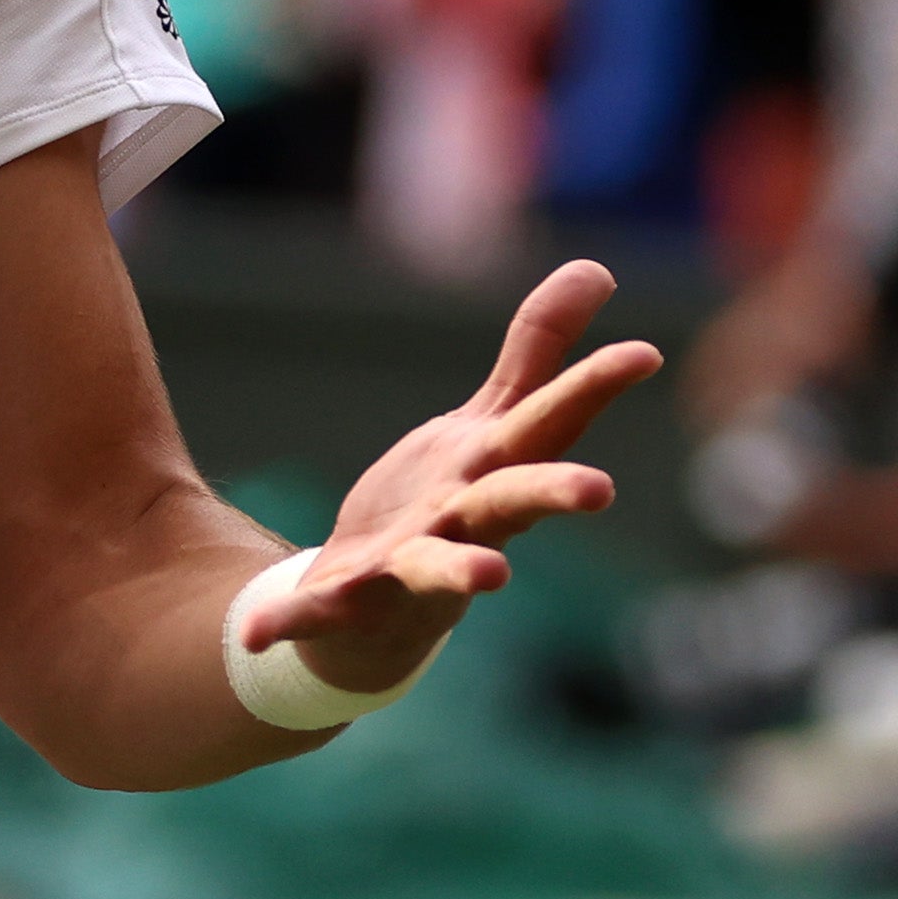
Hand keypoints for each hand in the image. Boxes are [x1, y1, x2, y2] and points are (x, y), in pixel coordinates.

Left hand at [242, 259, 662, 699]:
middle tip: (598, 490)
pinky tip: (253, 631)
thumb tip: (596, 267)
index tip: (643, 351)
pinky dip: (288, 620)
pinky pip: (317, 612)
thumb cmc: (451, 502)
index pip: (551, 421)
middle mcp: (465, 521)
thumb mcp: (491, 420)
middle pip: (514, 501)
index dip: (594, 384)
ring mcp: (409, 566)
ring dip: (463, 572)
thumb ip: (539, 348)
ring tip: (491, 581)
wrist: (379, 608)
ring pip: (438, 569)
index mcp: (495, 470)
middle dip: (553, 492)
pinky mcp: (347, 599)